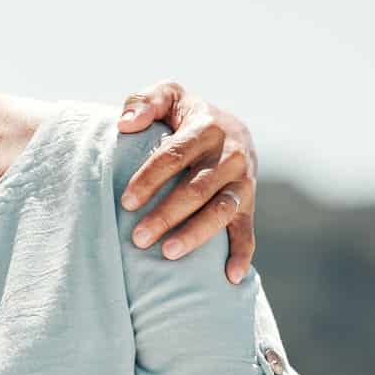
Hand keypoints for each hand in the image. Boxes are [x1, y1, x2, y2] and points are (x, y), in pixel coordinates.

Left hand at [117, 80, 257, 282]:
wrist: (227, 126)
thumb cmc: (183, 115)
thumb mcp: (167, 97)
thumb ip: (145, 102)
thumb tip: (125, 124)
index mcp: (207, 127)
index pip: (175, 155)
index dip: (150, 179)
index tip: (125, 201)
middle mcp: (231, 154)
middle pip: (197, 189)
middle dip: (166, 214)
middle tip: (137, 237)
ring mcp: (243, 180)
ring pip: (222, 211)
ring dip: (196, 234)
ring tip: (167, 254)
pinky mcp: (249, 202)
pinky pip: (248, 230)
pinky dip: (242, 254)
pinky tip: (229, 277)